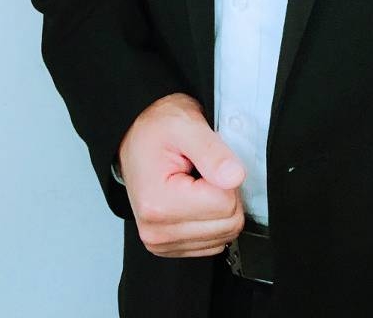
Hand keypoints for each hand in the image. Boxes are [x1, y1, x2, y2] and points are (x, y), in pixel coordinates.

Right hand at [118, 92, 245, 257]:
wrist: (136, 137)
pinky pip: (214, 244)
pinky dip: (213, 220)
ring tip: (199, 183)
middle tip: (207, 170)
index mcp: (158, 204)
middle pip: (228, 224)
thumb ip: (213, 151)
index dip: (228, 177)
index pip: (226, 204)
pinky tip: (197, 199)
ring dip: (220, 207)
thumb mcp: (185, 125)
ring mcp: (162, 243)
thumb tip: (235, 176)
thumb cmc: (156, 130)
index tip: (210, 161)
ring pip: (224, 236)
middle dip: (226, 193)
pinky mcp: (170, 248)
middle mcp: (157, 231)